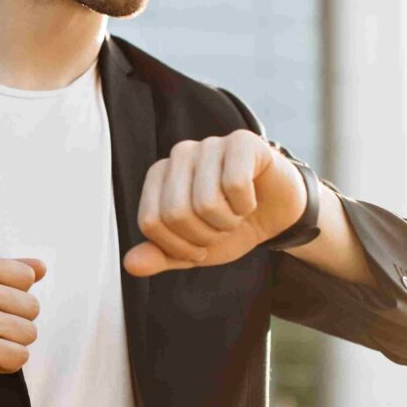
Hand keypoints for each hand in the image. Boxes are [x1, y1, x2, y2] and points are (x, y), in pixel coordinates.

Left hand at [122, 129, 306, 277]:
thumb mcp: (193, 249)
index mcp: (158, 176)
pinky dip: (246, 205)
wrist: (276, 212)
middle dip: (205, 236)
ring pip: (206, 203)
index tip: (199, 245)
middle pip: (176, 214)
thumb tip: (131, 265)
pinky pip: (235, 185)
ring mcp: (209, 144)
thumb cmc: (228, 225)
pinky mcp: (241, 142)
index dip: (179, 247)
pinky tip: (250, 198)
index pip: (151, 223)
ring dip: (228, 223)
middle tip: (221, 228)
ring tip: (236, 213)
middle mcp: (179, 155)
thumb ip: (161, 256)